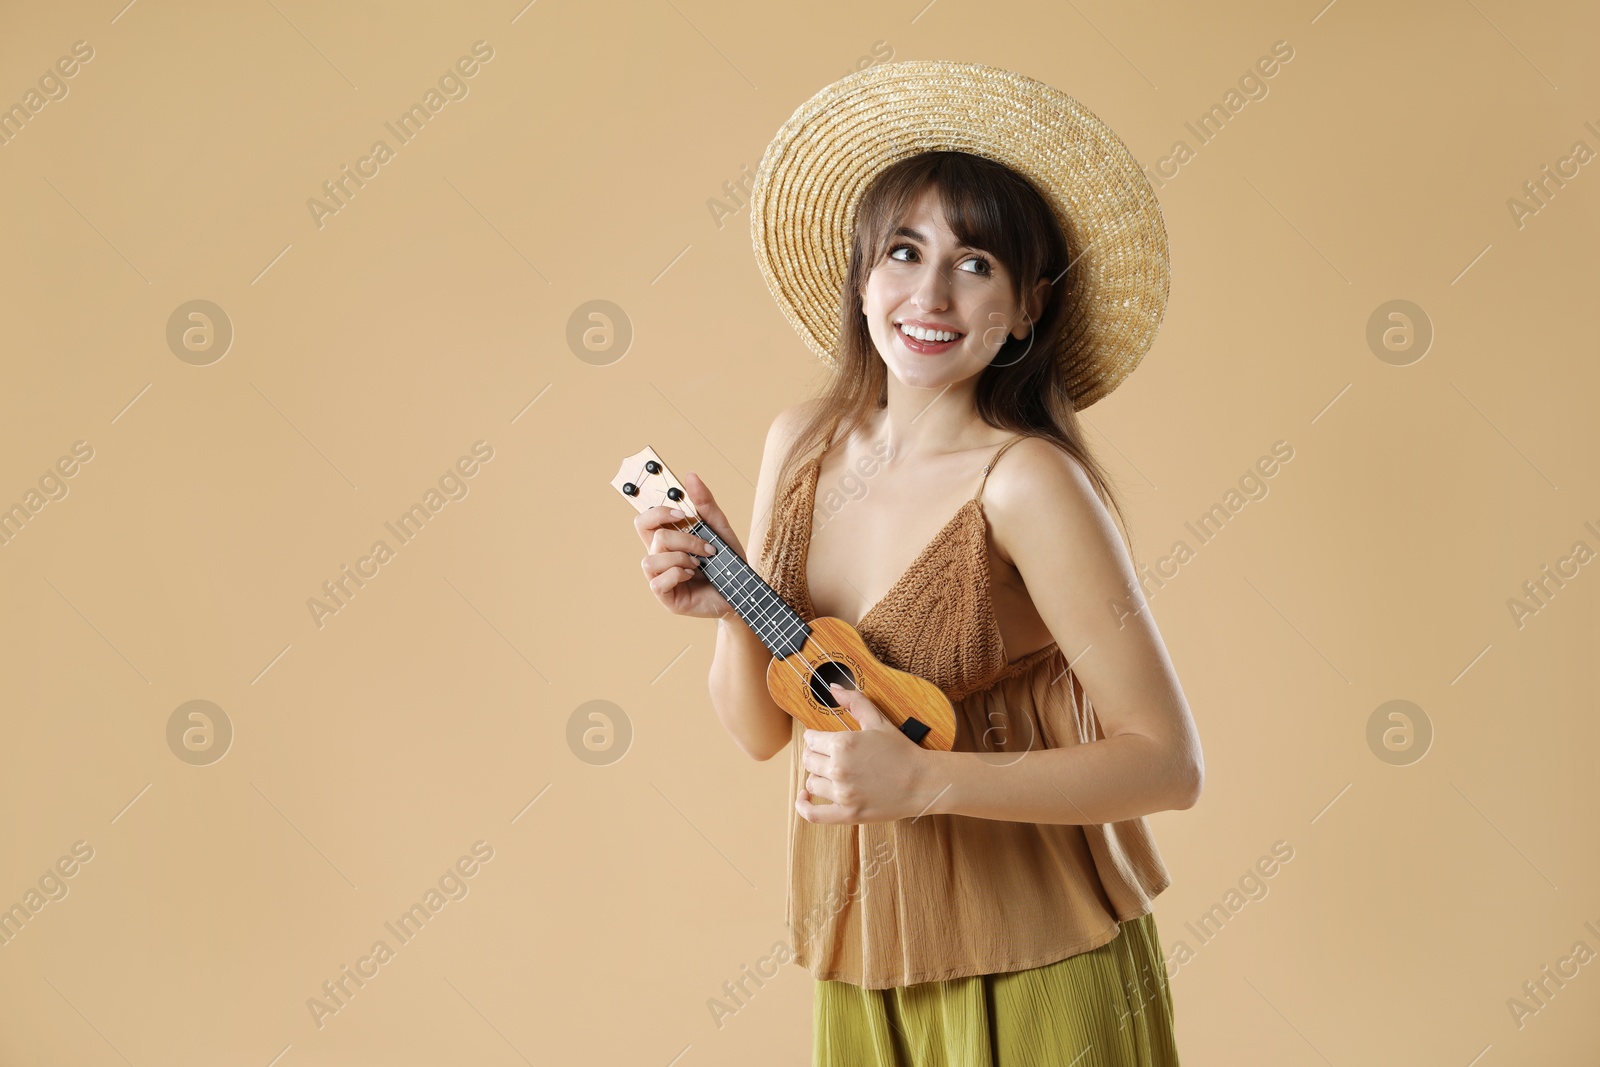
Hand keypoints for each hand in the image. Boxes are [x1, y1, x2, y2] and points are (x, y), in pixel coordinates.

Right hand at [635, 472, 748, 619]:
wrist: (742, 593)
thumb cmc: (727, 563)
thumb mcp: (720, 529)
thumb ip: (705, 504)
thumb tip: (690, 476)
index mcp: (668, 540)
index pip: (644, 520)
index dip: (656, 511)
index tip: (681, 513)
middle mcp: (660, 557)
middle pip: (651, 534)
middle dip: (683, 537)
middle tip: (706, 546)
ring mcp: (660, 577)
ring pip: (651, 557)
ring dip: (682, 557)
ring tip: (699, 564)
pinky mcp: (665, 597)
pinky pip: (657, 581)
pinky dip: (677, 574)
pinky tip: (691, 577)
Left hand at [796, 683, 938, 823]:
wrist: (923, 782)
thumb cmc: (901, 750)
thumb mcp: (878, 720)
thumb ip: (854, 701)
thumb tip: (833, 688)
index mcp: (842, 744)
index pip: (811, 739)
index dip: (815, 738)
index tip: (822, 740)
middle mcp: (838, 768)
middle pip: (809, 760)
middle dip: (816, 755)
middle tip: (828, 755)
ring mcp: (842, 793)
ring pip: (811, 783)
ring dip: (817, 776)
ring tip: (830, 773)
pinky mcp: (847, 814)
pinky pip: (813, 814)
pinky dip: (803, 806)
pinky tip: (804, 797)